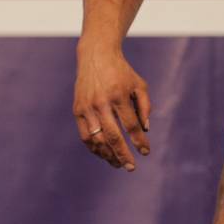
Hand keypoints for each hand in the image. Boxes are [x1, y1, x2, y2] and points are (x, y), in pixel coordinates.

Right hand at [74, 42, 150, 170]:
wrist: (95, 56)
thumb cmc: (121, 72)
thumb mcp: (139, 85)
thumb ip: (144, 107)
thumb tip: (145, 130)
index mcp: (119, 95)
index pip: (131, 125)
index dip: (139, 141)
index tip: (145, 152)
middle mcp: (101, 103)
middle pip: (113, 136)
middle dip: (123, 154)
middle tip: (131, 168)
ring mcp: (87, 107)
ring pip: (96, 139)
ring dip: (107, 154)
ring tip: (117, 164)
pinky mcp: (78, 109)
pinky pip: (85, 134)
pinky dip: (94, 147)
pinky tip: (103, 154)